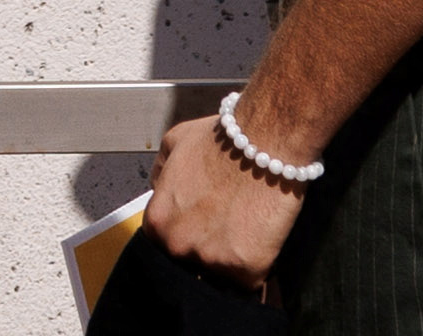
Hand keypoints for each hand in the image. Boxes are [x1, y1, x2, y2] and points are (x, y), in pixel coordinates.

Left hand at [149, 106, 307, 282]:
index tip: (202, 229)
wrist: (264, 143)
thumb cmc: (222, 140)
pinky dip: (258, 267)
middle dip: (206, 251)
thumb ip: (160, 175)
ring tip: (245, 232)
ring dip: (230, 261)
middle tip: (226, 229)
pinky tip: (262, 240)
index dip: (186, 237)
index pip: (164, 246)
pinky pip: (249, 282)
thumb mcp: (173, 145)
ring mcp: (210, 260)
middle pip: (190, 265)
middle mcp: (177, 245)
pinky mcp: (244, 270)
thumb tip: (158, 191)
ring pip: (219, 276)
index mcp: (157, 221)